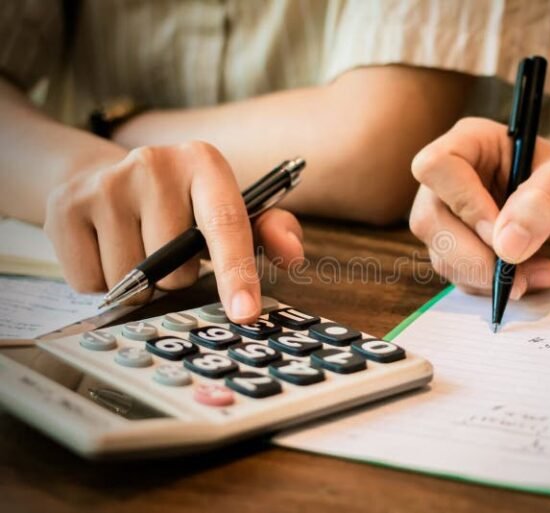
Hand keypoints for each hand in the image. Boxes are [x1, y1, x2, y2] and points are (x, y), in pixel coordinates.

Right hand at [44, 141, 302, 322]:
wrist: (104, 176)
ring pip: (132, 280)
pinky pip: (90, 281)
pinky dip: (100, 280)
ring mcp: (105, 183)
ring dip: (139, 282)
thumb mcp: (231, 210)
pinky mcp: (65, 206)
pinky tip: (106, 248)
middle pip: (176, 268)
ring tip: (136, 246)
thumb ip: (269, 231)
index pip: (226, 224)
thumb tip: (293, 254)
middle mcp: (154, 163)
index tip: (245, 313)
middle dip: (177, 277)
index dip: (237, 272)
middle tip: (169, 250)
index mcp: (204, 163)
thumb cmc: (181, 205)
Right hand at [409, 118, 549, 297]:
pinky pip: (457, 275)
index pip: (436, 166)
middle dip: (474, 256)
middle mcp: (445, 179)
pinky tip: (526, 279)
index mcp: (468, 143)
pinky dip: (491, 286)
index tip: (500, 231)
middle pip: (429, 220)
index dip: (463, 203)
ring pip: (441, 255)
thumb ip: (542, 204)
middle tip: (517, 272)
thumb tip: (506, 245)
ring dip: (489, 276)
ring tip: (540, 272)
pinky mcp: (451, 248)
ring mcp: (443, 216)